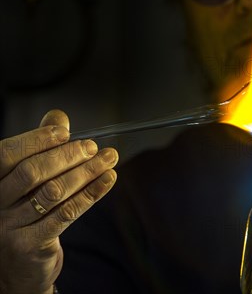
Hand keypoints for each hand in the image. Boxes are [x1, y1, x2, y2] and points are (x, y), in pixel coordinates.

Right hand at [0, 110, 117, 293]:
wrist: (18, 267)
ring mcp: (9, 226)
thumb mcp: (27, 180)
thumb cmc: (24, 214)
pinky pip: (66, 213)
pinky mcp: (30, 244)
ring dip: (86, 172)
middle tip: (93, 147)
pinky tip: (108, 180)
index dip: (36, 139)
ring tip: (109, 159)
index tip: (64, 131)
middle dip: (67, 155)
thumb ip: (40, 147)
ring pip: (53, 192)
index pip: (7, 154)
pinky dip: (91, 193)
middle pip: (31, 172)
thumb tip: (58, 116)